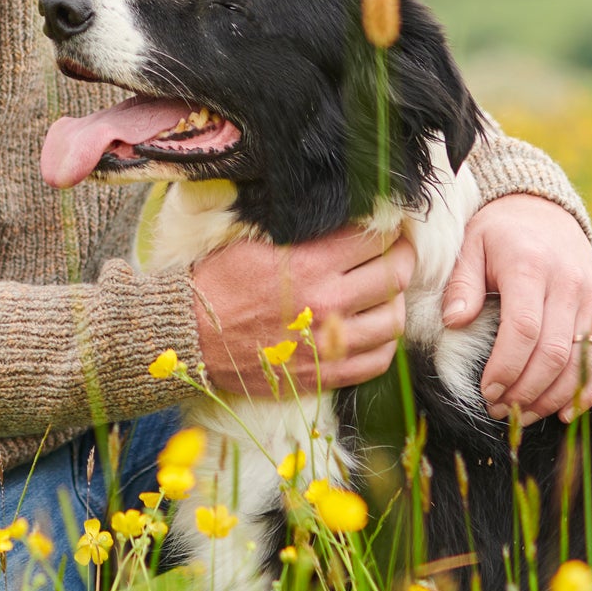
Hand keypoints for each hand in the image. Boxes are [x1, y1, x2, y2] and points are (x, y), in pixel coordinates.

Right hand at [189, 226, 416, 395]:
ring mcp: (328, 344)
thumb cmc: (219, 282)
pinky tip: (374, 330)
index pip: (376, 238)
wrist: (190, 334)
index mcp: (310, 265)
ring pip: (394, 320)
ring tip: (385, 293)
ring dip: (395, 302)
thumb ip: (307, 233)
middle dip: (401, 258)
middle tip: (395, 252)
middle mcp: (326, 304)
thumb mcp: (259, 242)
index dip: (389, 228)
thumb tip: (347, 216)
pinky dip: (385, 344)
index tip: (388, 225)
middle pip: (395, 276)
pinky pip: (378, 361)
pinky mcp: (324, 375)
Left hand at [441, 194, 591, 420]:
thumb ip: (461, 284)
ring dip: (551, 397)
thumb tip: (454, 321)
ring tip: (522, 414)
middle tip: (499, 410)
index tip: (487, 392)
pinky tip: (565, 412)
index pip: (523, 330)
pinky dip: (587, 389)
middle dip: (525, 391)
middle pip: (552, 353)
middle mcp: (568, 282)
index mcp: (530, 266)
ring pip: (579, 362)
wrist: (544, 210)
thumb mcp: (470, 245)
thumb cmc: (499, 234)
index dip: (506, 368)